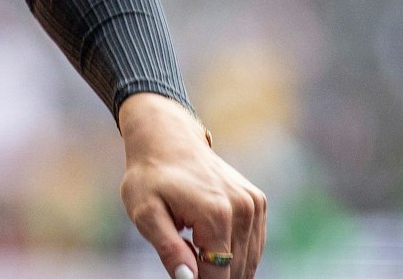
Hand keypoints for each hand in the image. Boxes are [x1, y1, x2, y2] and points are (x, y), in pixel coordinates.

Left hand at [118, 93, 266, 278]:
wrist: (166, 137)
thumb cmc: (150, 176)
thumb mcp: (144, 212)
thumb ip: (168, 249)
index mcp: (216, 214)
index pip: (218, 274)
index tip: (186, 276)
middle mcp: (243, 209)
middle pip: (235, 270)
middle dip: (210, 274)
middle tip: (185, 259)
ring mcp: (254, 205)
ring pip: (247, 261)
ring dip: (222, 265)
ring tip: (192, 243)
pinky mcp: (258, 202)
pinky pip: (252, 245)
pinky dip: (234, 252)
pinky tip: (208, 239)